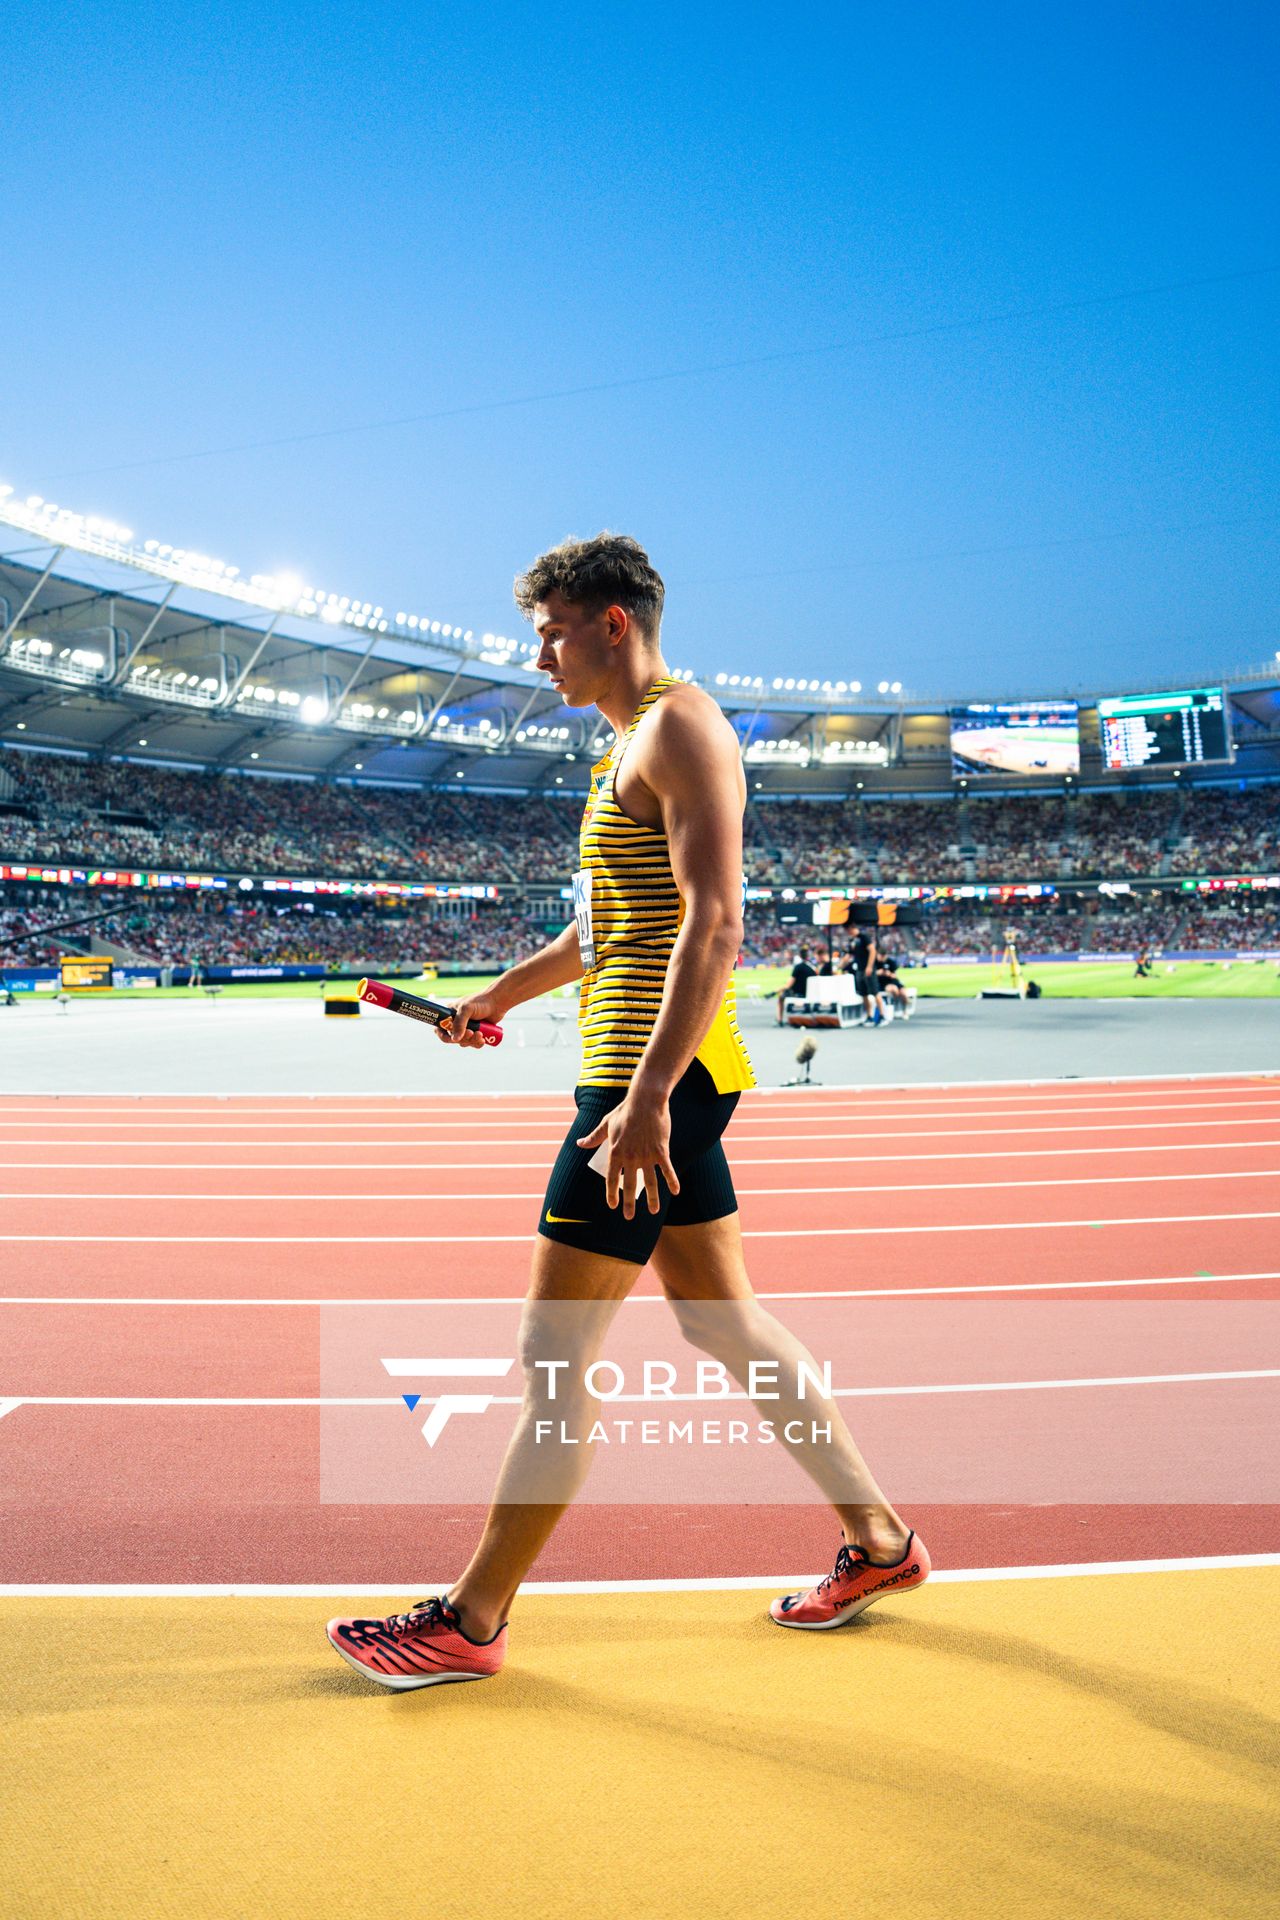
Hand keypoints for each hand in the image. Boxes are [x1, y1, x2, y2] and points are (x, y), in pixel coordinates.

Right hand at [437, 988, 507, 1049]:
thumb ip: (459, 1023)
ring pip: (464, 1042)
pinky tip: (483, 1040)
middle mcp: (457, 1022)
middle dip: (462, 1038)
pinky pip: (473, 1043)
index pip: (439, 1028)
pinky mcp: (476, 1033)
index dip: (443, 1035)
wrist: (498, 1002)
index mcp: (450, 1014)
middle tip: (471, 1033)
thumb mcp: (466, 1009)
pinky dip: (477, 1044)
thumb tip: (455, 1039)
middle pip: (453, 1038)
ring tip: (480, 1034)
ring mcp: (467, 1028)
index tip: (451, 1039)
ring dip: (471, 1041)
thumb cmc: (480, 1002)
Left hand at [576, 1091, 680, 1219]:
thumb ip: (594, 1137)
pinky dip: (672, 1181)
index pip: (612, 1179)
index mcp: (615, 1152)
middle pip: (630, 1185)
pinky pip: (667, 1170)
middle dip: (630, 1203)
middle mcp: (630, 1158)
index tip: (612, 1205)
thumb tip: (580, 1144)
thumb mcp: (606, 1124)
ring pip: (650, 1182)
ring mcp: (646, 1155)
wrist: (645, 1101)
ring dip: (652, 1199)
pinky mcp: (661, 1151)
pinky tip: (675, 1192)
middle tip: (629, 1217)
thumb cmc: (625, 1111)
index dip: (612, 1194)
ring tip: (653, 1211)